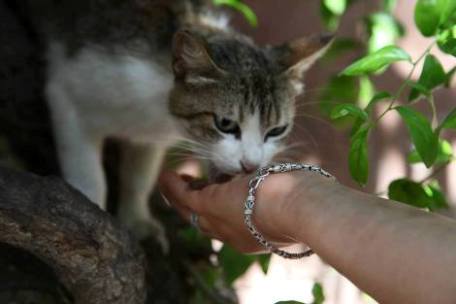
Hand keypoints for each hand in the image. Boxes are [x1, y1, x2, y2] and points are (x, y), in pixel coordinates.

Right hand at [158, 170, 304, 252]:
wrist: (303, 207)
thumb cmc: (305, 200)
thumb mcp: (286, 198)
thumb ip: (279, 193)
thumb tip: (283, 177)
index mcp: (254, 236)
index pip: (229, 225)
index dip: (218, 212)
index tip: (216, 193)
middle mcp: (234, 236)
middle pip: (205, 222)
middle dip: (192, 207)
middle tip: (185, 188)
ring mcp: (220, 222)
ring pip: (191, 211)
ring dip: (178, 196)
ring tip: (171, 180)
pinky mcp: (210, 206)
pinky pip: (184, 197)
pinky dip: (173, 187)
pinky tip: (167, 175)